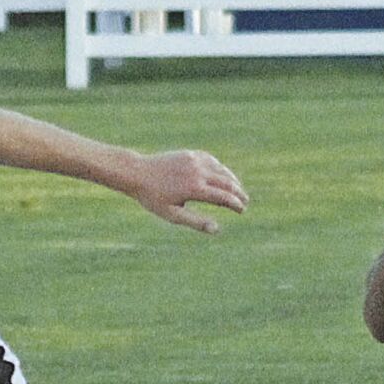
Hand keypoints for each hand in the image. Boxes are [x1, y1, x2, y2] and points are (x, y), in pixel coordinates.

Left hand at [133, 150, 248, 233]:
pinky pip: (212, 161)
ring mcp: (195, 161)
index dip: (236, 204)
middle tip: (245, 202)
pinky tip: (223, 175)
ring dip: (232, 180)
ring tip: (238, 190)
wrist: (138, 173)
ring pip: (221, 170)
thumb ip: (196, 222)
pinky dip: (221, 169)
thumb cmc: (153, 198)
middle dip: (238, 193)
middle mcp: (198, 172)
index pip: (224, 197)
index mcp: (195, 189)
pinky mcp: (190, 154)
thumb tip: (217, 230)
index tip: (242, 210)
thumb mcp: (173, 215)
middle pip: (227, 183)